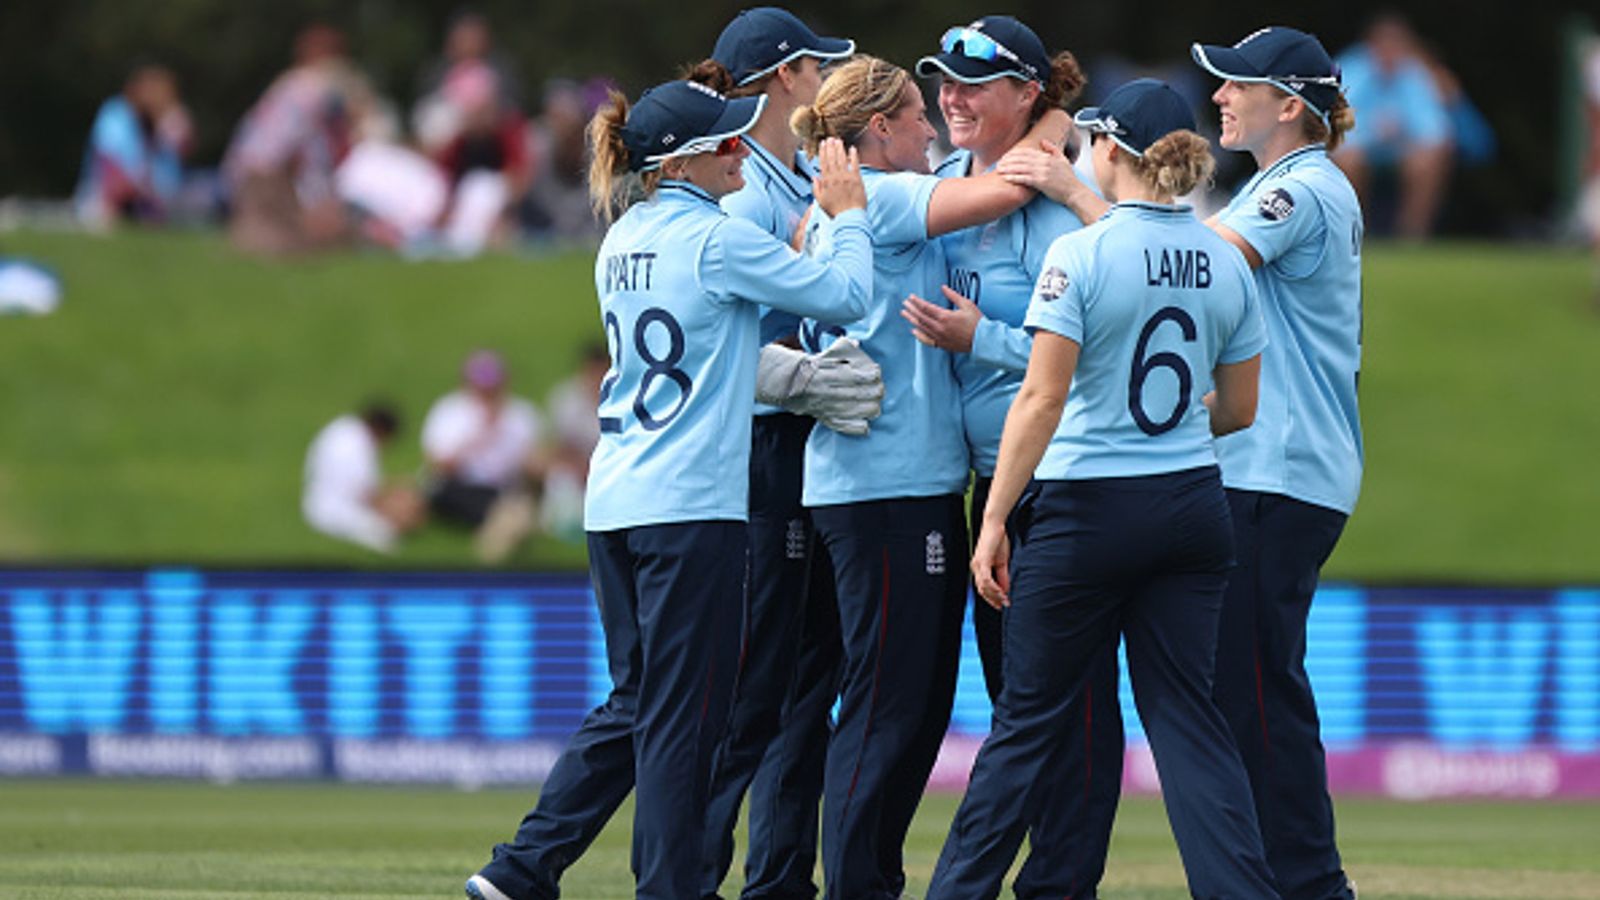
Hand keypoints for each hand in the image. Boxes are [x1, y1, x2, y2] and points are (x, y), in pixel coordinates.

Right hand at [755, 338, 883, 434]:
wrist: (778, 384)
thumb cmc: (800, 366)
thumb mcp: (817, 354)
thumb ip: (838, 351)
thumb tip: (856, 345)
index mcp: (823, 372)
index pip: (853, 375)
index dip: (869, 375)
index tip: (877, 373)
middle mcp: (824, 390)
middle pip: (857, 394)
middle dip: (874, 392)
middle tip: (880, 389)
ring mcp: (823, 406)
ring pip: (853, 411)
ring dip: (869, 409)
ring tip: (876, 406)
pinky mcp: (821, 417)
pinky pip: (842, 426)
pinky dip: (856, 427)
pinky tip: (865, 426)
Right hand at [813, 137, 866, 216]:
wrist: (849, 217)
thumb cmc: (835, 211)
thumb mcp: (820, 201)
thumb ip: (816, 188)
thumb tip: (814, 177)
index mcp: (826, 182)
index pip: (823, 163)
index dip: (823, 152)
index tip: (823, 144)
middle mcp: (835, 177)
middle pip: (832, 158)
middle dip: (830, 147)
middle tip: (830, 138)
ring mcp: (846, 177)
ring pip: (841, 159)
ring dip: (840, 149)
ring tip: (838, 140)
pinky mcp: (856, 179)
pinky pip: (854, 164)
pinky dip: (853, 156)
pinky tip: (852, 148)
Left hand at [901, 286, 980, 352]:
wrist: (983, 340)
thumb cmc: (977, 322)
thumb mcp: (967, 304)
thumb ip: (953, 295)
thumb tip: (943, 287)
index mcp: (945, 316)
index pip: (925, 307)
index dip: (916, 302)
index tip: (910, 297)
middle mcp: (939, 327)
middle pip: (921, 317)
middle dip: (911, 309)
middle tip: (904, 304)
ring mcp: (939, 337)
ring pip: (921, 328)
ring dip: (912, 320)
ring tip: (905, 314)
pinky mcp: (942, 344)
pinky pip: (927, 340)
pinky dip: (919, 335)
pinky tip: (914, 331)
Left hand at [970, 519, 1011, 608]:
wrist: (995, 525)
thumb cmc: (997, 540)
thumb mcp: (1002, 562)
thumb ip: (1003, 576)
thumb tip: (1005, 589)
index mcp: (979, 567)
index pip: (982, 587)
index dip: (991, 597)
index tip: (1001, 604)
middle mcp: (975, 567)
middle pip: (982, 590)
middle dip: (993, 599)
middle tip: (1003, 605)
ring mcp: (977, 564)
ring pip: (983, 586)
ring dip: (995, 595)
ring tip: (1005, 600)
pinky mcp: (982, 560)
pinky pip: (986, 578)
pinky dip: (994, 587)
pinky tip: (1001, 592)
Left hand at [996, 140, 1074, 202]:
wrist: (1074, 191)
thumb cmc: (1069, 178)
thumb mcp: (1063, 159)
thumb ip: (1052, 149)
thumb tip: (1043, 141)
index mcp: (1047, 157)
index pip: (1027, 152)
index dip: (1015, 153)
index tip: (1006, 156)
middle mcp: (1044, 163)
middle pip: (1022, 159)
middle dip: (1008, 160)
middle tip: (999, 162)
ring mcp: (1042, 172)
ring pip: (1021, 168)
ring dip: (1008, 168)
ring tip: (999, 170)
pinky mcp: (1041, 182)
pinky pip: (1024, 179)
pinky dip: (1014, 178)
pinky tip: (1006, 178)